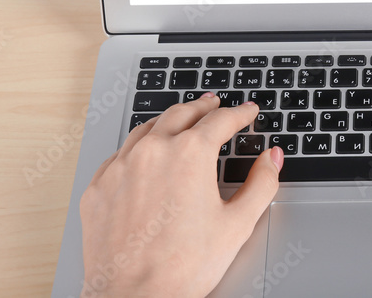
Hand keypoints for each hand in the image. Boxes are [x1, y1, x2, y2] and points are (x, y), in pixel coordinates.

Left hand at [79, 93, 283, 297]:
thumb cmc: (183, 267)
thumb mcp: (238, 224)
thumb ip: (262, 183)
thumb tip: (272, 158)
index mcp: (189, 154)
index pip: (221, 120)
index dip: (240, 114)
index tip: (248, 112)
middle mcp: (152, 151)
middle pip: (181, 113)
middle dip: (203, 107)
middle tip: (215, 105)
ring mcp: (120, 166)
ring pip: (147, 128)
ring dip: (169, 120)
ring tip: (182, 119)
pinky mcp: (99, 187)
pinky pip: (119, 154)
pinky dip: (138, 147)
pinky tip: (145, 154)